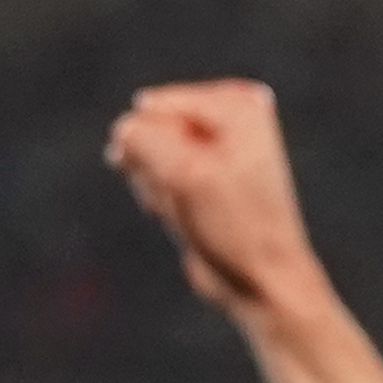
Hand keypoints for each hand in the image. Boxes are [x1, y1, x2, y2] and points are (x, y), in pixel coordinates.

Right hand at [107, 79, 325, 321]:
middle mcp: (229, 115)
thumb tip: (122, 130)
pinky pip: (158, 173)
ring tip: (189, 209)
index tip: (187, 182)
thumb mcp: (184, 172)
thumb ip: (144, 136)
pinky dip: (160, 196)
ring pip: (149, 152)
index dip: (154, 148)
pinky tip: (185, 216)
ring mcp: (216, 144)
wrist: (260, 279)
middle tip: (188, 197)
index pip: (154, 108)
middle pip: (151, 128)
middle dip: (154, 166)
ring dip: (156, 184)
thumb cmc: (234, 226)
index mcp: (237, 103)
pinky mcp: (203, 172)